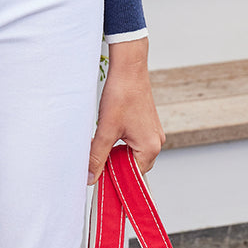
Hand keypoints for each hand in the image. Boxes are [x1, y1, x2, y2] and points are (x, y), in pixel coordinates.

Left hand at [87, 36, 164, 183]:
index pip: (132, 176)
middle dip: (115, 165)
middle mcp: (156, 142)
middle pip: (133, 167)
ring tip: (102, 142)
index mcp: (150, 148)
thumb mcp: (106, 129)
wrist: (129, 68)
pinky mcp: (147, 125)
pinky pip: (134, 143)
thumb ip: (97, 156)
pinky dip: (120, 143)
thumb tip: (90, 177)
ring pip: (132, 154)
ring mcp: (153, 133)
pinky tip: (109, 133)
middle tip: (96, 158)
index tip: (97, 178)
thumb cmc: (122, 94)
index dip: (114, 178)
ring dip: (116, 153)